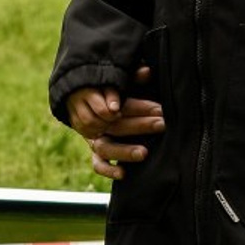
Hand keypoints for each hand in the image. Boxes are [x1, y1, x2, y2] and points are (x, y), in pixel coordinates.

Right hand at [66, 66, 164, 181]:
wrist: (82, 100)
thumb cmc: (108, 89)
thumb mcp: (120, 80)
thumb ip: (132, 76)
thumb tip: (148, 71)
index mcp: (100, 101)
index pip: (119, 105)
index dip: (138, 107)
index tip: (159, 109)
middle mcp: (95, 121)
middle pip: (115, 125)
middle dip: (141, 125)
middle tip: (162, 124)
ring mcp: (93, 137)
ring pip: (105, 147)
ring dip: (124, 150)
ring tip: (144, 153)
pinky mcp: (95, 151)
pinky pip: (97, 164)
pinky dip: (108, 170)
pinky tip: (123, 174)